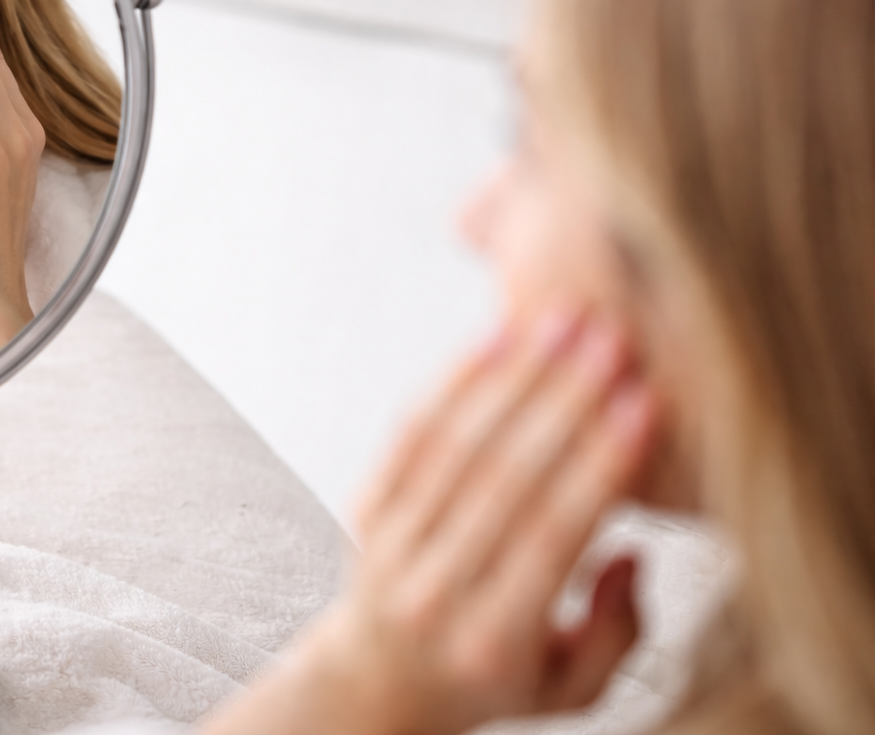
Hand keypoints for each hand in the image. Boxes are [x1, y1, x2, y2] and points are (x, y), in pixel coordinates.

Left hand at [203, 311, 657, 734]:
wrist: (377, 682)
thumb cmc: (497, 678)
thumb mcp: (572, 689)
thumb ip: (617, 632)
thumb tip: (629, 551)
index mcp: (493, 641)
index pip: (552, 536)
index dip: (599, 466)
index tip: (644, 403)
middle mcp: (433, 590)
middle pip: (503, 478)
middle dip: (563, 401)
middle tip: (613, 338)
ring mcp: (390, 545)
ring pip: (456, 443)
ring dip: (516, 374)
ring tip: (566, 320)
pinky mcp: (365, 507)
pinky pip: (411, 432)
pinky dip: (455, 380)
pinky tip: (499, 336)